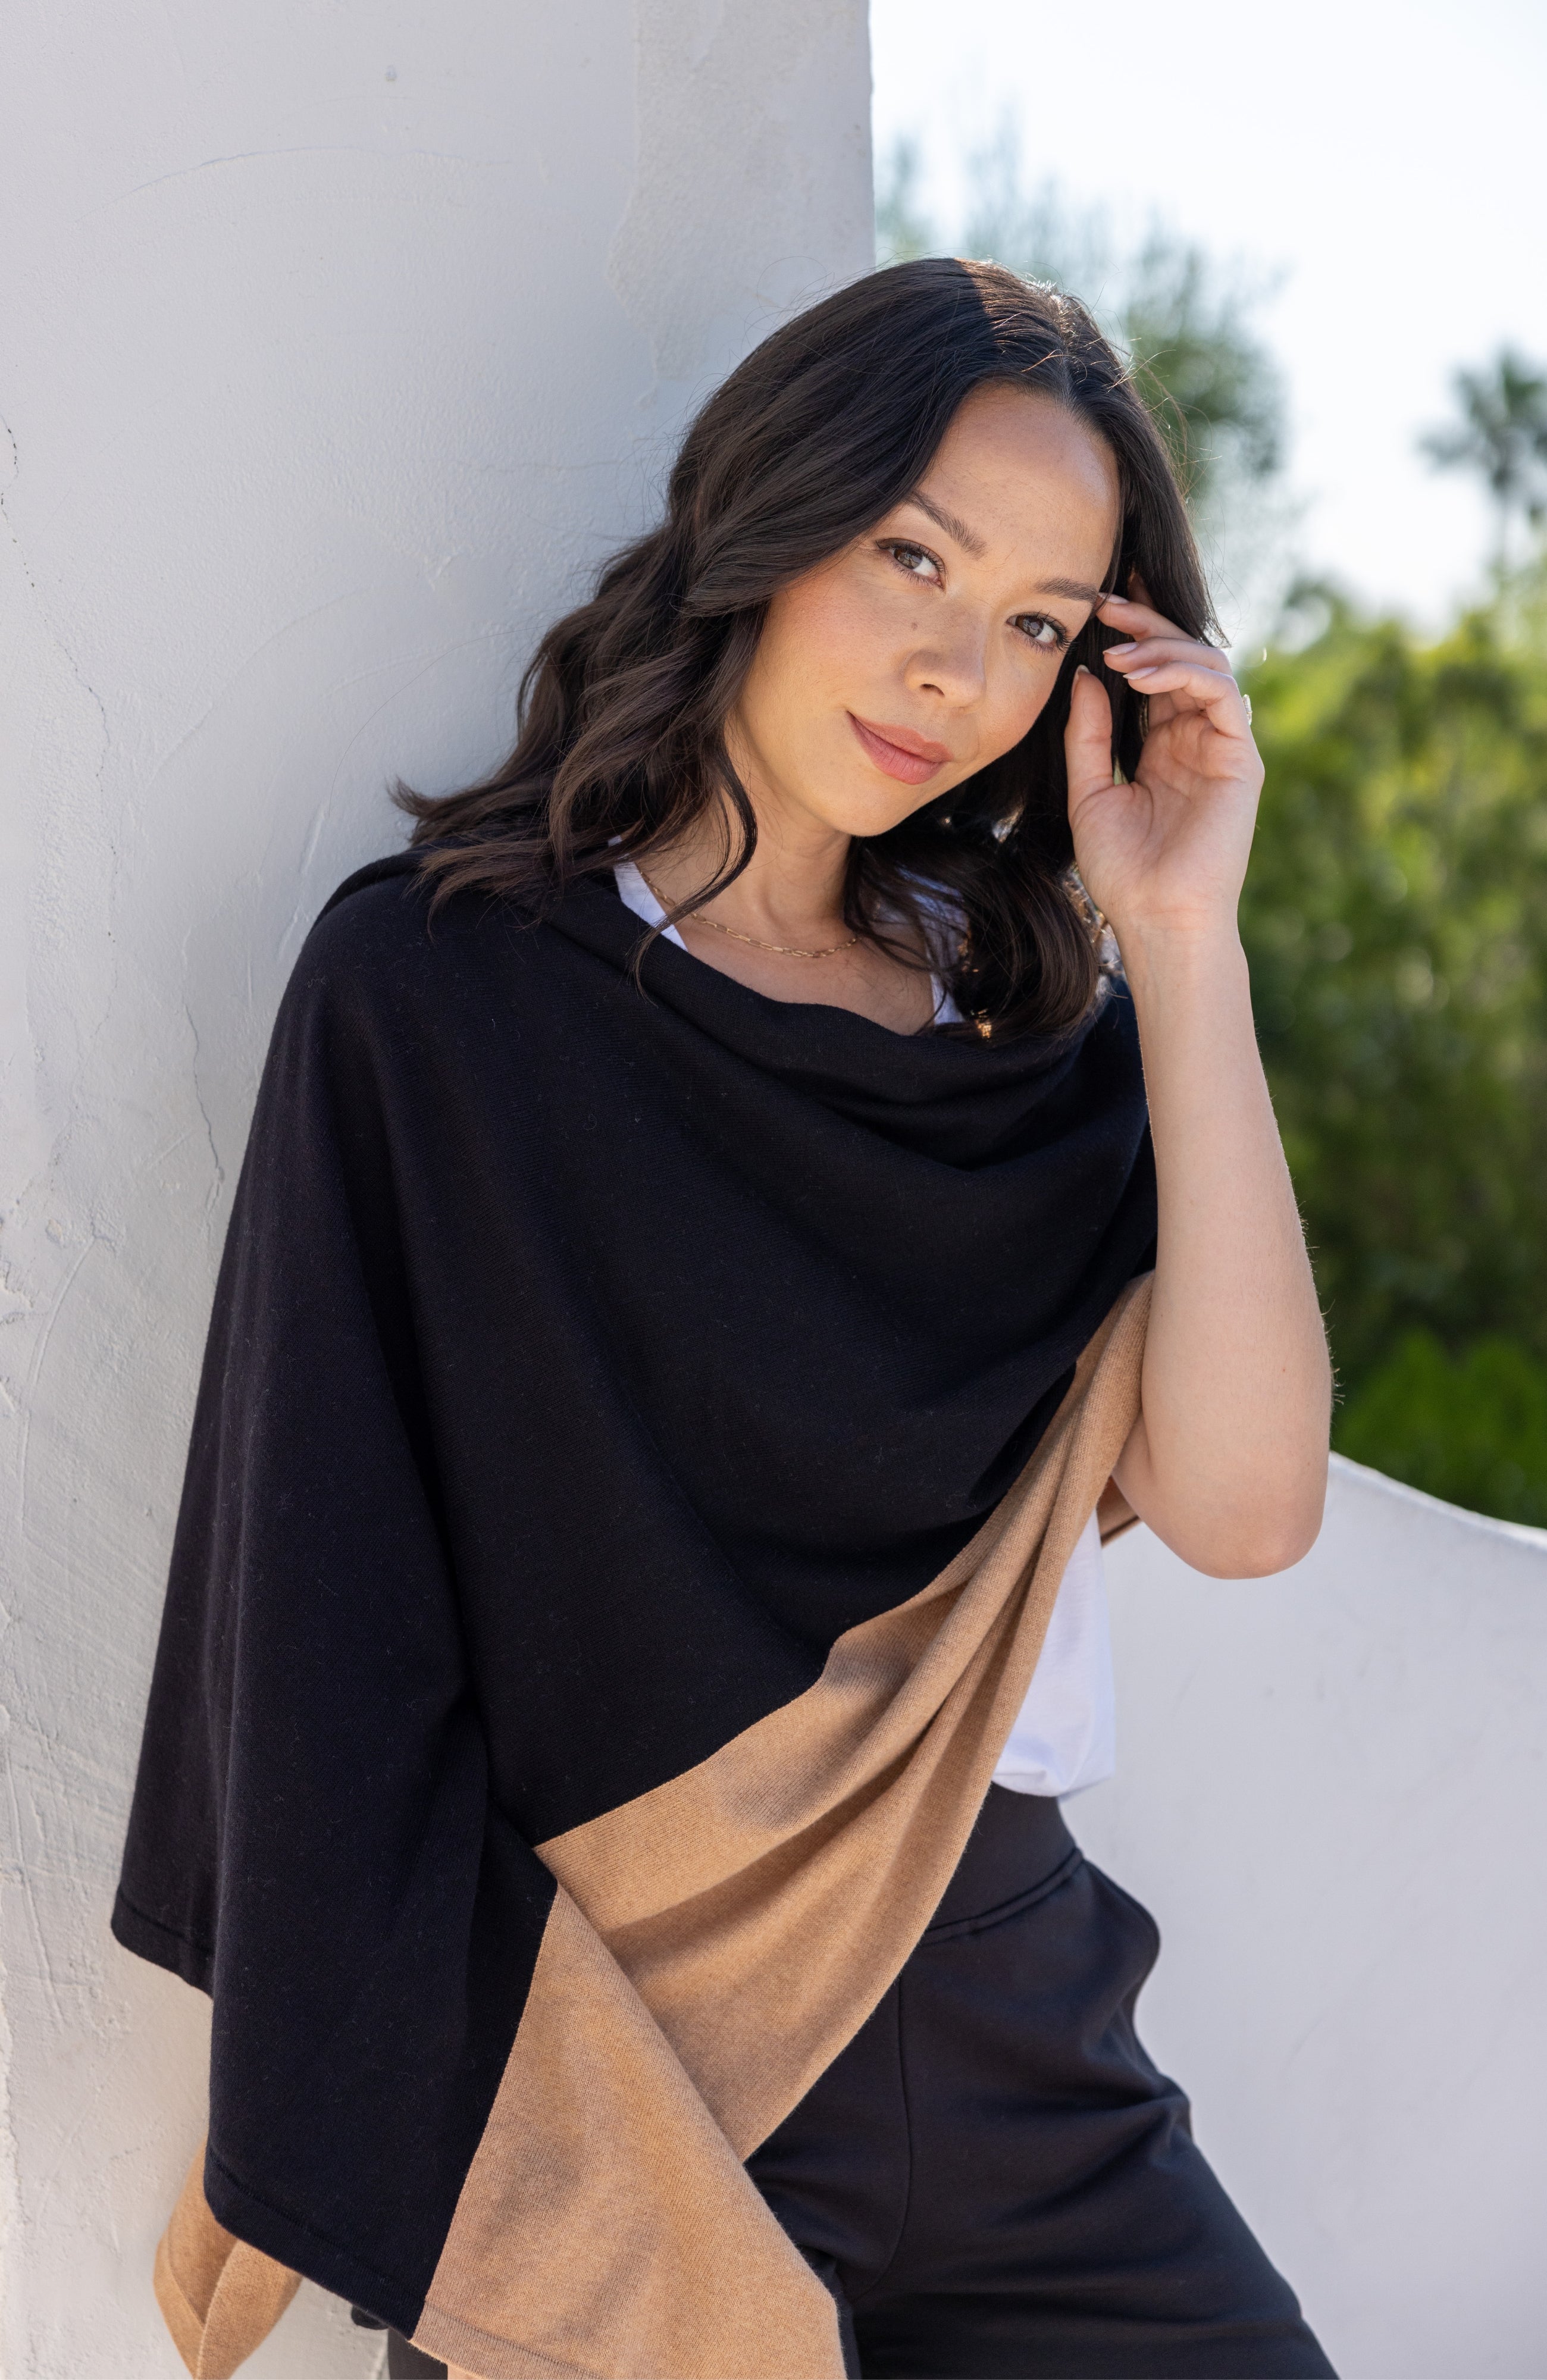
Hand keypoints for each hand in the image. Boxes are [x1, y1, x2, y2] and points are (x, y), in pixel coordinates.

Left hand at [1063, 589, 1262, 943]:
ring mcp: (1221, 747)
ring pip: (1205, 666)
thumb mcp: (1089, 793)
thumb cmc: (1123, 871)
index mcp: (1162, 746)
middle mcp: (1195, 739)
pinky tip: (1142, 677)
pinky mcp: (1241, 758)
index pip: (1154, 674)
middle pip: (1181, 659)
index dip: (1134, 635)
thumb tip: (1087, 674)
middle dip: (1146, 625)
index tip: (1099, 604)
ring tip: (1117, 653)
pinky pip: (1221, 694)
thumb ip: (1088, 734)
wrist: (1156, 918)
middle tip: (1105, 604)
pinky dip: (1183, 674)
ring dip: (1160, 649)